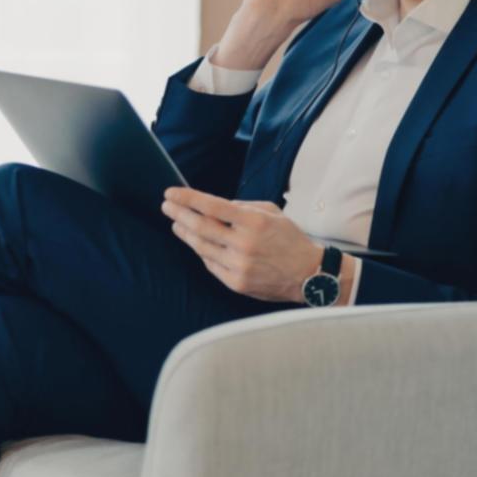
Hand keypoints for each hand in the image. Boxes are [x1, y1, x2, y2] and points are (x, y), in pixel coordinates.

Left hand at [161, 187, 323, 303]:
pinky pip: (210, 264)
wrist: (309, 274)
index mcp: (254, 222)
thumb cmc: (289, 239)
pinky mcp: (236, 283)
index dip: (188, 198)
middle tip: (167, 206)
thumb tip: (213, 205)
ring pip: (201, 247)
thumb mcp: (272, 213)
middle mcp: (244, 244)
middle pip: (200, 227)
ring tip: (176, 223)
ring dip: (185, 233)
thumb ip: (242, 207)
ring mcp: (239, 266)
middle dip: (179, 214)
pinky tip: (195, 242)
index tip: (171, 192)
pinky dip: (201, 251)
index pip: (212, 206)